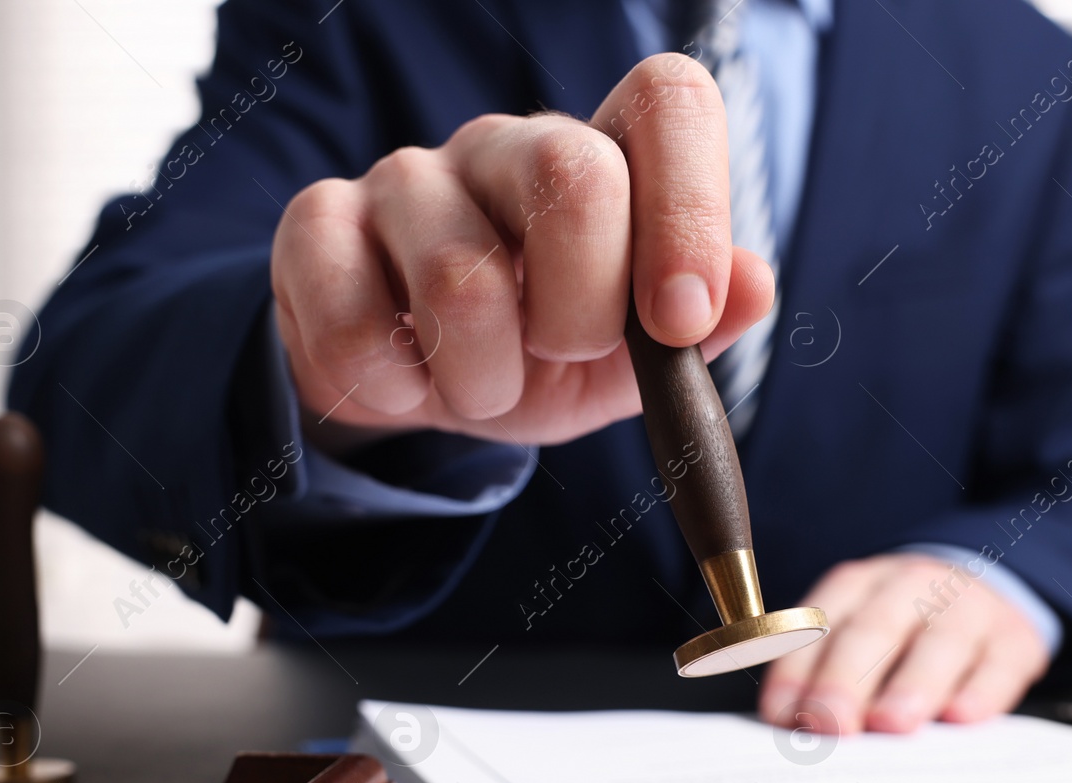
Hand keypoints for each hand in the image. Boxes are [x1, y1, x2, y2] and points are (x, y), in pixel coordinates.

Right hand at [270, 54, 775, 447]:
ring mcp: (406, 176)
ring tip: (484, 386)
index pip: (668, 103)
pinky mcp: (317, 226)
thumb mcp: (627, 363)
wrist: (418, 388)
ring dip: (485, 380)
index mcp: (604, 160)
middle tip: (562, 356)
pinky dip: (394, 391)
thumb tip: (754, 287)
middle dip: (583, 312)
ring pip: (460, 277)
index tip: (676, 319)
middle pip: (572, 174)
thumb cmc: (536, 359)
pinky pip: (355, 324)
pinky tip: (407, 383)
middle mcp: (507, 146)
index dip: (688, 207)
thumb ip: (695, 333)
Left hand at [759, 554, 1051, 733]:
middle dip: (846, 680)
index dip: (797, 672)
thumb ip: (823, 675)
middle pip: (873, 629)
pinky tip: (962, 717)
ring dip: (912, 684)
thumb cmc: (905, 633)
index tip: (782, 717)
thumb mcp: (860, 635)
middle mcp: (910, 587)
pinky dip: (980, 691)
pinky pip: (998, 663)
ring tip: (891, 723)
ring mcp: (967, 609)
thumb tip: (793, 730)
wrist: (989, 593)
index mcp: (857, 586)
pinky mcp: (1014, 640)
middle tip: (831, 724)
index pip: (818, 625)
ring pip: (939, 642)